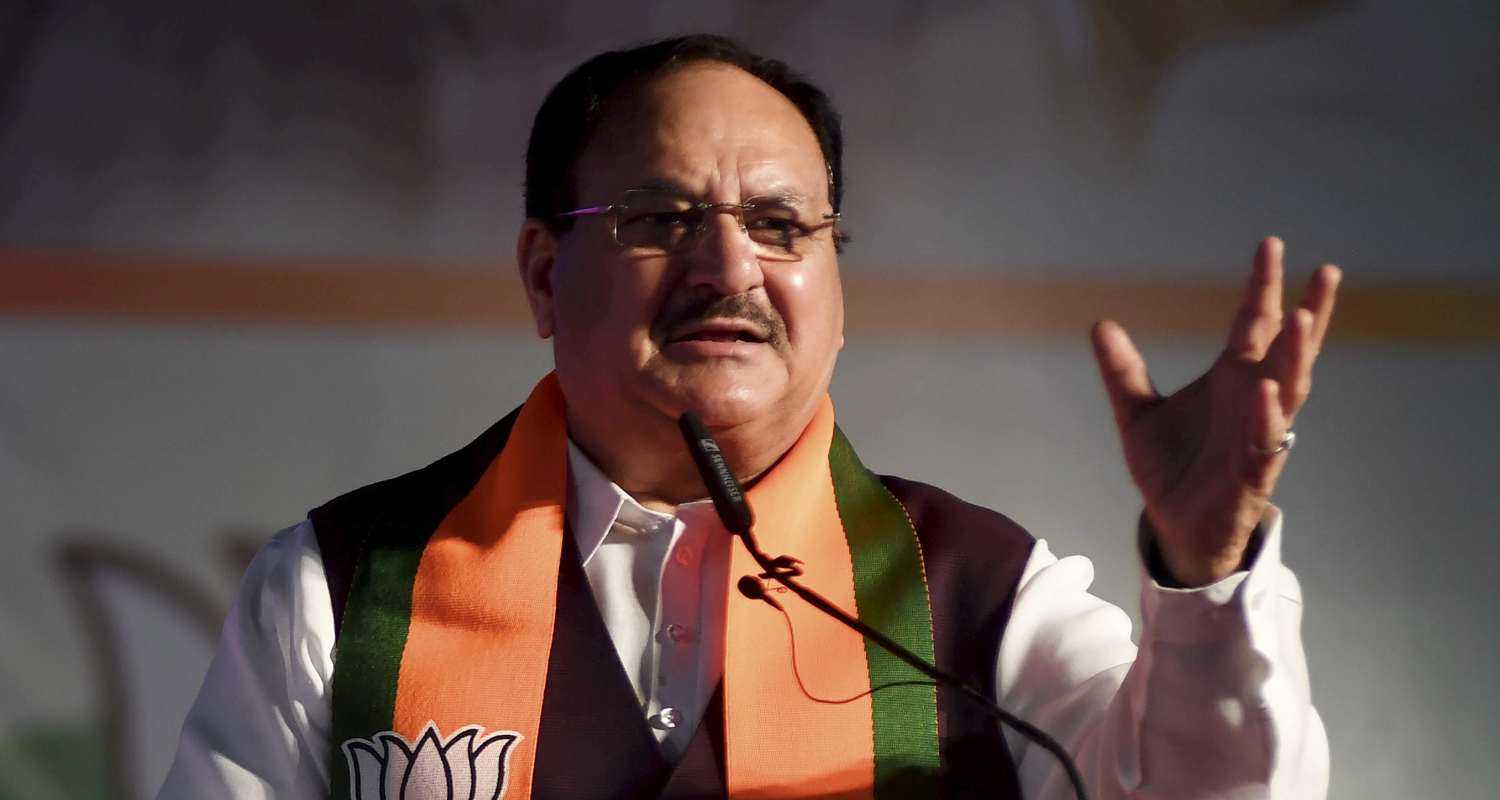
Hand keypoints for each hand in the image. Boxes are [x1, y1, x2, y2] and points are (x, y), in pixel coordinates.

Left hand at [1090, 237, 1340, 585]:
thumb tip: (1101, 324)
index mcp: (1231, 377)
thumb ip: (1122, 371)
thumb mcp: (1136, 414)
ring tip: (1303, 316)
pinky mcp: (1251, 472)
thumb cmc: (1170, 468)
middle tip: (1327, 270)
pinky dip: (1266, 415)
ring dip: (1296, 355)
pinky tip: (1266, 389)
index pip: (1253, 322)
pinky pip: (1264, 441)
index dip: (1263, 286)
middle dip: (1307, 310)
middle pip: (1288, 348)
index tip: (1272, 244)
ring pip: (1289, 388)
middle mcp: (1252, 399)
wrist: (1172, 525)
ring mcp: (1258, 434)